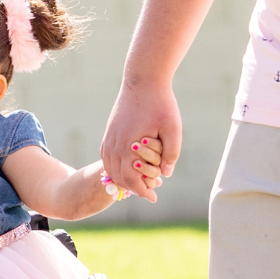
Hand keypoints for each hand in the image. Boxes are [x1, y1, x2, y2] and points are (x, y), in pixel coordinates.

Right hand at [100, 82, 180, 202]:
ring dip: (122, 179)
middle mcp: (115, 145)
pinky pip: (106, 157)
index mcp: (128, 147)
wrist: (143, 80)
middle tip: (148, 191)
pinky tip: (126, 168)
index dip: (142, 192)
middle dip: (132, 188)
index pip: (130, 180)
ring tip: (138, 183)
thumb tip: (166, 174)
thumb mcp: (172, 128)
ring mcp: (109, 138)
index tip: (154, 198)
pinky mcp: (109, 132)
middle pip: (118, 178)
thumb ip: (171, 153)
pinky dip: (114, 167)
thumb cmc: (161, 103)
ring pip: (110, 168)